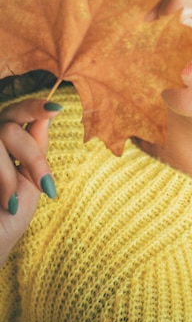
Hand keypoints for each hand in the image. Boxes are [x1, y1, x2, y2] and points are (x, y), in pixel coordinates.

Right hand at [0, 99, 61, 266]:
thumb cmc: (12, 213)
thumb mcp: (33, 179)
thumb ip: (37, 147)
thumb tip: (50, 113)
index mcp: (8, 140)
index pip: (20, 112)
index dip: (35, 107)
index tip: (55, 109)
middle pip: (10, 126)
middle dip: (32, 157)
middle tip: (45, 185)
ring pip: (0, 140)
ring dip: (9, 176)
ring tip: (12, 202)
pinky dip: (2, 184)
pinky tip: (5, 204)